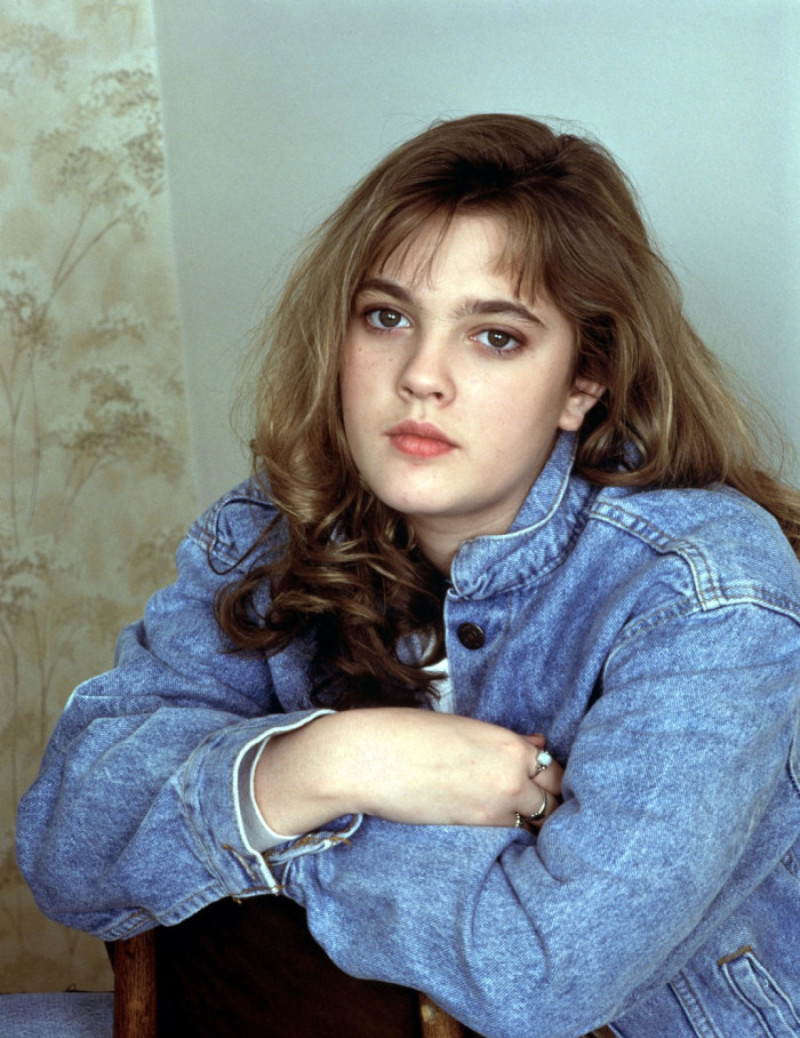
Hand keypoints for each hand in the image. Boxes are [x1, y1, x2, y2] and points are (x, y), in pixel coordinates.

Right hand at [255, 709, 562, 834]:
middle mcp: (511, 774)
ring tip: (533, 828)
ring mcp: (495, 804)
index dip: (553, 778)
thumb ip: (502, 741)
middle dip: (554, 803)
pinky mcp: (473, 827)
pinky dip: (515, 834)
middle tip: (548, 810)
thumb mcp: (460, 727)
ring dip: (537, 822)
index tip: (548, 785)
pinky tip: (511, 837)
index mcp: (508, 742)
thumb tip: (535, 744)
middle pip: (555, 799)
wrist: (367, 758)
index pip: (554, 768)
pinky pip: (511, 834)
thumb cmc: (406, 732)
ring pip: (538, 821)